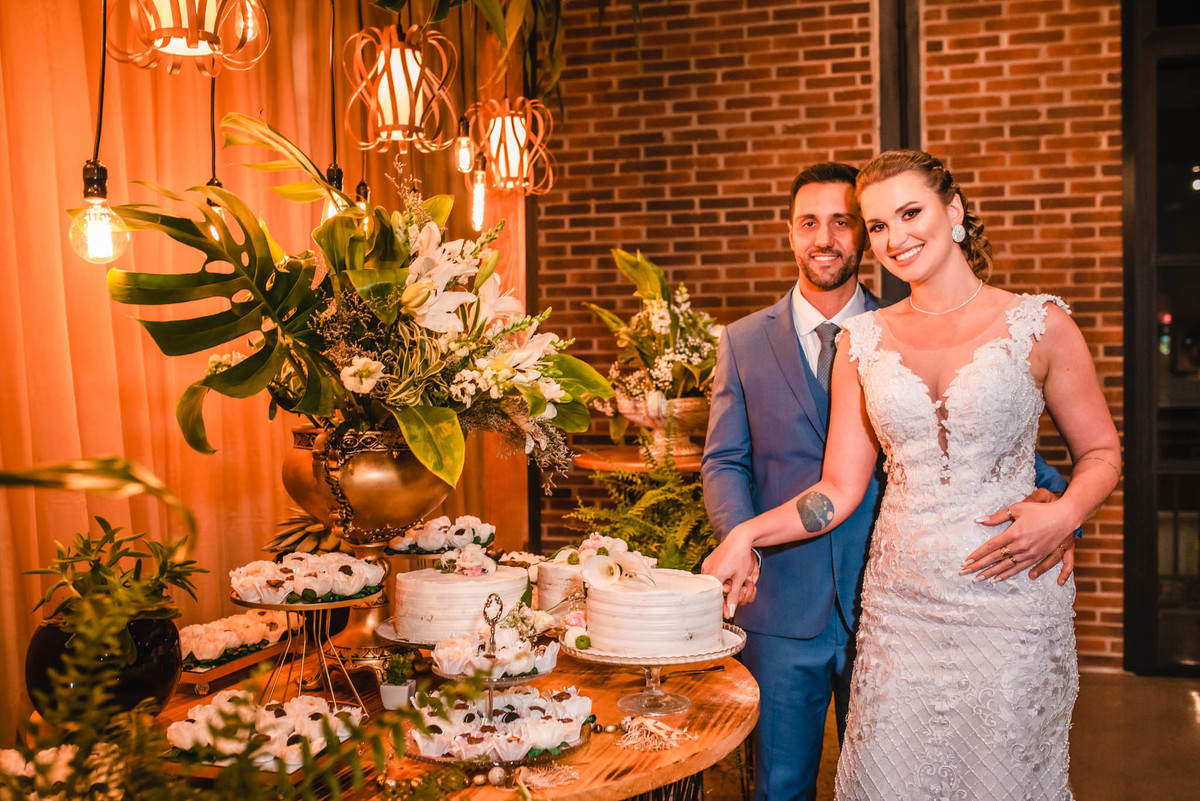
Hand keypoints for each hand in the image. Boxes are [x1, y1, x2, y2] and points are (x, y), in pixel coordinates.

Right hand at [702, 525, 756, 617]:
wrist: (739, 538)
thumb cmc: (741, 557)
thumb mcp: (740, 579)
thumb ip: (734, 597)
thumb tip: (731, 613)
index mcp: (714, 576)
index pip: (716, 598)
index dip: (723, 606)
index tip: (727, 614)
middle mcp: (707, 571)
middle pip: (713, 591)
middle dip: (725, 594)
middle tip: (735, 594)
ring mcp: (705, 565)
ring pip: (711, 583)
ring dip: (721, 586)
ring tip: (732, 583)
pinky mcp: (707, 561)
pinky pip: (709, 575)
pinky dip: (717, 579)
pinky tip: (725, 577)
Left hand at [962, 495, 1077, 583]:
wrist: (1065, 518)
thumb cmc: (1040, 511)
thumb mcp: (1018, 509)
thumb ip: (998, 516)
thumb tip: (979, 520)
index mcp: (1014, 533)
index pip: (990, 546)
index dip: (977, 554)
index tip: (965, 561)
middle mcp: (1021, 546)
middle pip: (995, 559)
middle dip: (979, 566)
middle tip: (965, 573)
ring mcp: (1030, 554)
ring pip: (1006, 567)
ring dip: (990, 573)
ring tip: (977, 579)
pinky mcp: (1037, 557)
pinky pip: (1019, 569)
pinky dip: (1007, 574)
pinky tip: (997, 578)